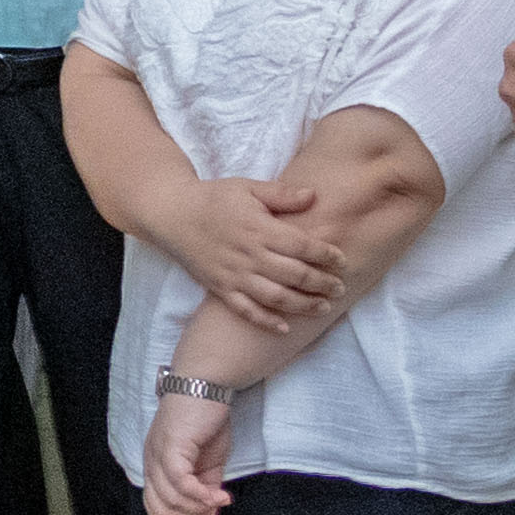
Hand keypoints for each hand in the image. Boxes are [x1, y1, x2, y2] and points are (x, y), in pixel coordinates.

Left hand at [138, 386, 233, 514]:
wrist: (206, 383)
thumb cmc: (207, 419)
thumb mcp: (210, 461)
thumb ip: (207, 486)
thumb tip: (210, 513)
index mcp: (157, 466)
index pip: (152, 507)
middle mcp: (151, 462)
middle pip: (159, 508)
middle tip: (211, 510)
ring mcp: (157, 454)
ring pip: (170, 499)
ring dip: (197, 506)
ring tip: (219, 498)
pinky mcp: (171, 447)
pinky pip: (180, 483)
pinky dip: (199, 495)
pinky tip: (219, 495)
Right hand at [176, 173, 345, 329]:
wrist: (172, 215)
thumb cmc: (214, 198)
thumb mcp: (248, 187)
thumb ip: (282, 193)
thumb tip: (314, 195)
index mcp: (259, 228)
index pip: (302, 245)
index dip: (326, 255)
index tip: (343, 261)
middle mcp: (249, 255)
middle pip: (294, 275)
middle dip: (322, 283)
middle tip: (340, 288)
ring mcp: (234, 275)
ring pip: (275, 297)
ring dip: (303, 305)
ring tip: (323, 307)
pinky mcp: (220, 288)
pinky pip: (245, 310)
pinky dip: (265, 321)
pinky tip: (284, 328)